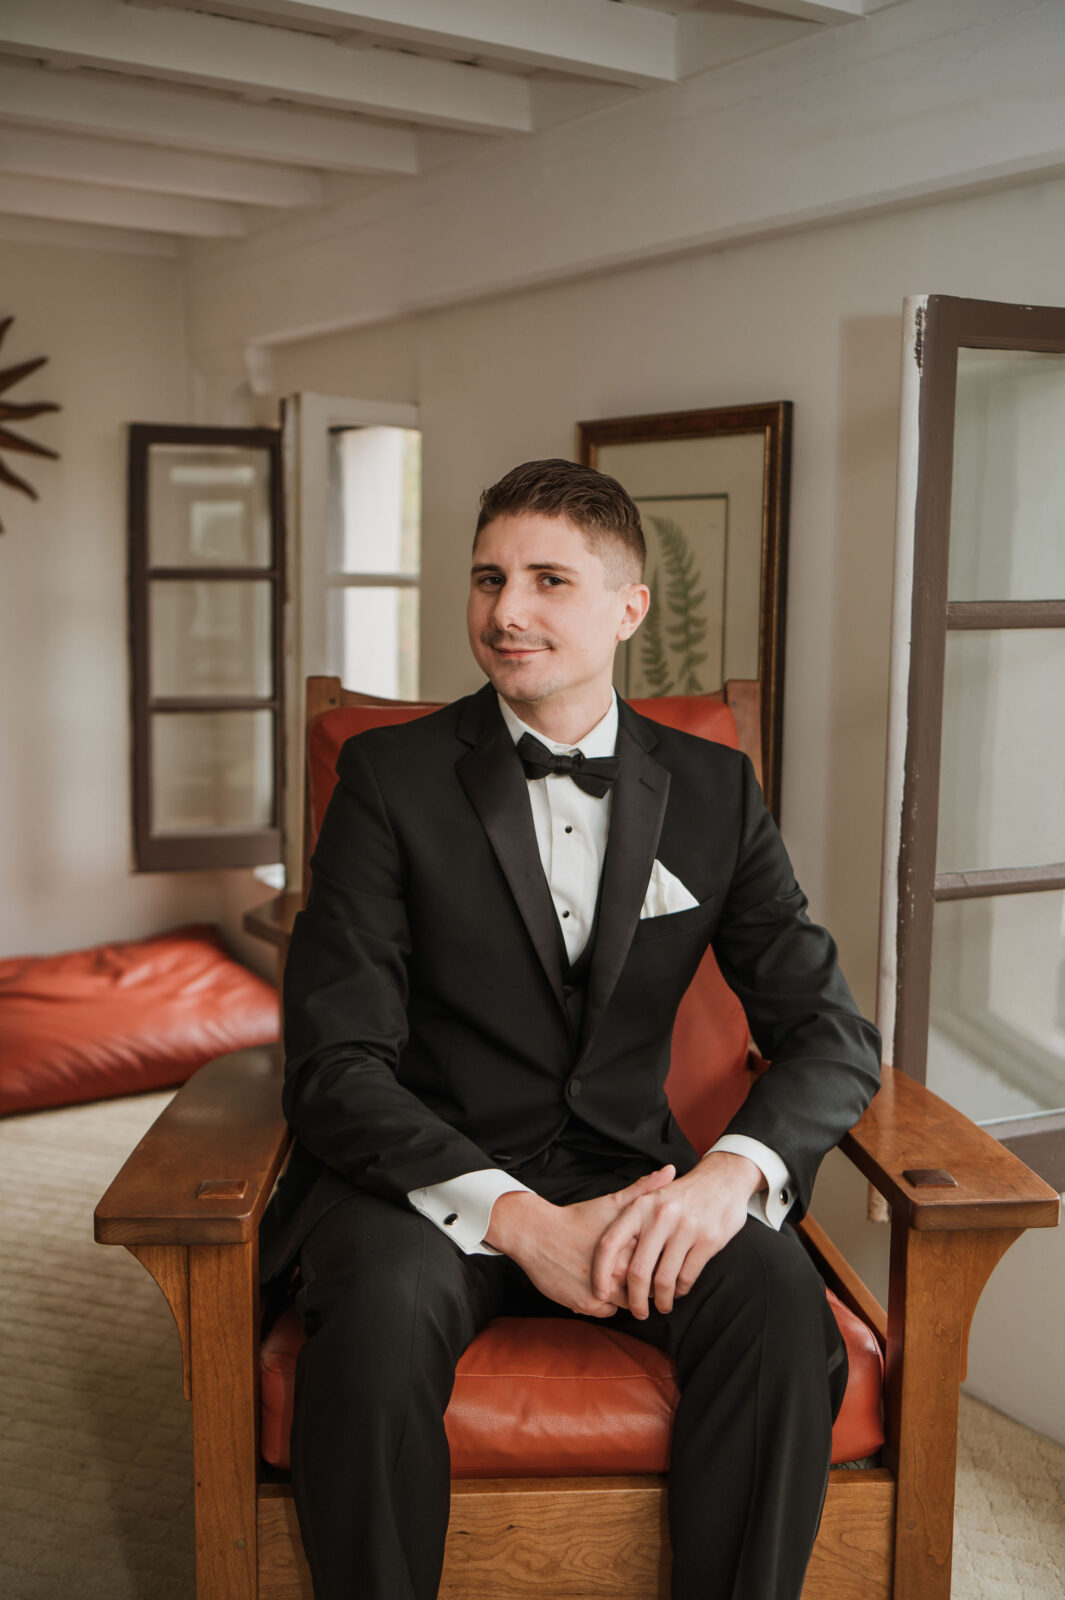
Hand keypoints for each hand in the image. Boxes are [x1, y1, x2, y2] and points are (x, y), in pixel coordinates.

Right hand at [485, 1165, 675, 1316]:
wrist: (536, 1233)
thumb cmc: (576, 1218)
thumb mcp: (612, 1202)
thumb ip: (644, 1189)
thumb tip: (670, 1170)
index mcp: (629, 1248)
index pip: (660, 1266)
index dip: (659, 1264)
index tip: (655, 1260)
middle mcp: (618, 1272)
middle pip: (646, 1288)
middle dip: (646, 1284)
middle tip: (641, 1275)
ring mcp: (602, 1291)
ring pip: (628, 1303)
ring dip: (627, 1296)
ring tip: (621, 1281)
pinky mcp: (585, 1304)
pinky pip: (607, 1312)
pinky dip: (607, 1303)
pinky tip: (603, 1287)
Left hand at [591, 1152, 762, 1318]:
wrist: (723, 1178)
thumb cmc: (681, 1195)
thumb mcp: (651, 1198)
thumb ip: (631, 1224)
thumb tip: (609, 1266)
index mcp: (640, 1206)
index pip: (609, 1243)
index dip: (600, 1272)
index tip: (600, 1294)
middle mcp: (659, 1216)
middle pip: (637, 1271)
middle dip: (635, 1300)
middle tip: (638, 1312)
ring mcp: (685, 1228)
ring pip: (663, 1280)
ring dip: (661, 1300)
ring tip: (661, 1306)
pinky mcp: (708, 1240)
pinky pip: (687, 1277)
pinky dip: (680, 1290)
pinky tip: (678, 1291)